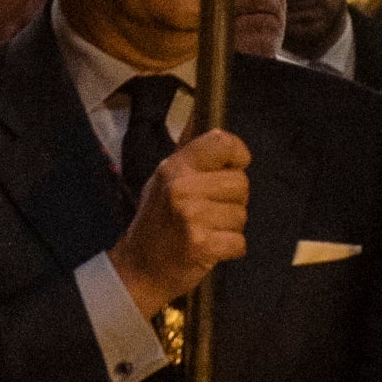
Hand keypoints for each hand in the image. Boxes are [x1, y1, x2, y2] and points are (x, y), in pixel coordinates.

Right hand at [110, 129, 249, 319]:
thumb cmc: (156, 221)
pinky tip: (210, 248)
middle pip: (241, 183)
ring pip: (242, 214)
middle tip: (212, 210)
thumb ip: (190, 154)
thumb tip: (201, 113)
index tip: (235, 166)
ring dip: (230, 226)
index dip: (238, 154)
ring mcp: (193, 217)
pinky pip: (239, 241)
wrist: (139, 268)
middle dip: (233, 199)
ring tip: (207, 229)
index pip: (223, 143)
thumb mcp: (164, 180)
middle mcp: (183, 187)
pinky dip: (230, 248)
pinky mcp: (203, 245)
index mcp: (175, 167)